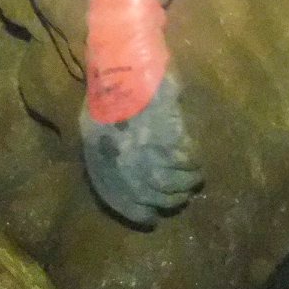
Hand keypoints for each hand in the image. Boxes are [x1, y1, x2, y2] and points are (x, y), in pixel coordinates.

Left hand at [79, 72, 201, 228]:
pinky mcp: (168, 139)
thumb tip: (127, 183)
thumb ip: (107, 159)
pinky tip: (195, 160)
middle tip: (181, 197)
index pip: (121, 201)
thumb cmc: (108, 97)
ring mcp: (145, 154)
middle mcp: (122, 164)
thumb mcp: (93, 131)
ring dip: (187, 183)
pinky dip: (193, 163)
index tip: (153, 218)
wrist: (124, 69)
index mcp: (100, 162)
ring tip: (194, 178)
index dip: (139, 213)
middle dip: (170, 200)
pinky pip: (186, 161)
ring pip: (174, 183)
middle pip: (153, 196)